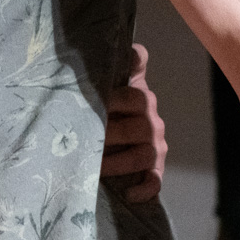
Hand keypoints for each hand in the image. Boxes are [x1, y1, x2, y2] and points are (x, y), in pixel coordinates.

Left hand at [101, 42, 166, 201]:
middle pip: (137, 124)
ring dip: (118, 162)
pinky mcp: (155, 166)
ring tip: (94, 166)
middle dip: (109, 132)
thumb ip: (108, 65)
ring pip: (144, 154)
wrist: (116, 132)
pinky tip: (130, 195)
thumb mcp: (103, 82)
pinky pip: (156, 179)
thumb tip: (105, 44)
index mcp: (139, 94)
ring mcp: (155, 143)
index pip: (134, 89)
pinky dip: (145, 187)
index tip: (102, 98)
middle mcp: (150, 117)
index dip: (118, 92)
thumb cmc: (104, 103)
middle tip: (84, 137)